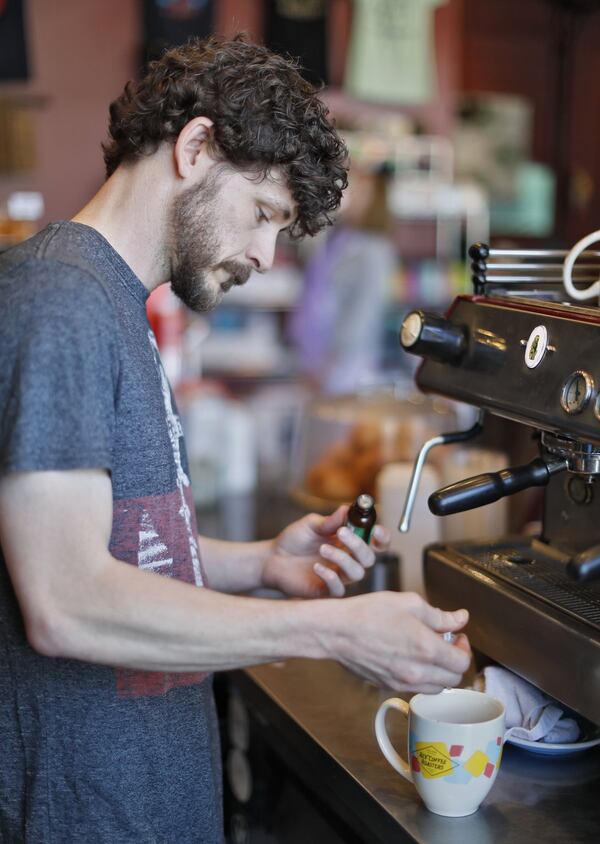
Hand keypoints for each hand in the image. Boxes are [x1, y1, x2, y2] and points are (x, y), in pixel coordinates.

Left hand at [262, 504, 390, 597]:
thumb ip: (330, 521)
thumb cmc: (294, 539)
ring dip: (343, 559)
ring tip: (322, 548)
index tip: (375, 529)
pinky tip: (316, 567)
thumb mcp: (311, 524)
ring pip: (358, 573)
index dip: (382, 537)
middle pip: (370, 558)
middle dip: (359, 545)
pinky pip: (339, 589)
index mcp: (348, 542)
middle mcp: (348, 560)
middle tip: (341, 532)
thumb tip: (347, 509)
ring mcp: (339, 576)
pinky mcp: (326, 591)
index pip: (375, 542)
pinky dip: (331, 577)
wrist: (272, 558)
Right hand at [331, 591, 471, 692]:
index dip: (464, 648)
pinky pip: (415, 688)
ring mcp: (401, 683)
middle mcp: (417, 672)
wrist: (336, 631)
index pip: (462, 662)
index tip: (456, 637)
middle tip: (445, 643)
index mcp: (426, 649)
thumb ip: (439, 615)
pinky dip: (420, 677)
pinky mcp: (388, 686)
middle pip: (453, 679)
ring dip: (440, 672)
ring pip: (436, 688)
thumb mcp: (408, 603)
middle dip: (454, 661)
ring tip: (427, 652)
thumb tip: (460, 618)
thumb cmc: (368, 613)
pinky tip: (409, 657)